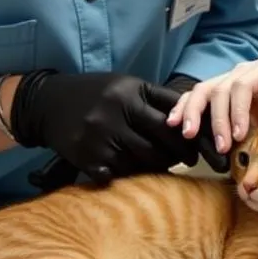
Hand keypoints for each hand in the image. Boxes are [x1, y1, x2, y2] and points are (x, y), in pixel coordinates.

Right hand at [10, 70, 223, 184]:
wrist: (47, 101)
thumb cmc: (97, 92)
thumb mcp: (128, 85)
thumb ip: (159, 100)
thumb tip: (196, 119)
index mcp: (130, 94)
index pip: (173, 119)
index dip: (195, 136)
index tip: (210, 147)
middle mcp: (115, 114)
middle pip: (161, 143)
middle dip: (182, 155)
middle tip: (193, 161)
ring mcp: (100, 137)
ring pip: (142, 162)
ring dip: (158, 166)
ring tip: (168, 164)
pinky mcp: (86, 157)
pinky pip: (118, 174)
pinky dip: (130, 173)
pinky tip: (135, 170)